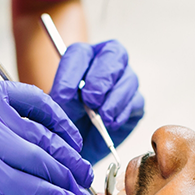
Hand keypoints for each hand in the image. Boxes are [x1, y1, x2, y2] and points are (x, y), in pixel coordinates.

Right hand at [0, 78, 94, 194]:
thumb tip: (41, 150)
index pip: (33, 98)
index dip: (61, 122)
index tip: (73, 141)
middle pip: (41, 134)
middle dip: (69, 157)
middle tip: (86, 173)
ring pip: (39, 160)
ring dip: (65, 178)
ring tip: (82, 191)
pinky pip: (27, 183)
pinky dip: (50, 193)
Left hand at [49, 41, 144, 165]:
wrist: (81, 141)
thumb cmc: (70, 117)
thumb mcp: (59, 105)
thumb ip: (61, 95)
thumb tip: (66, 95)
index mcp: (84, 57)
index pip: (80, 53)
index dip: (71, 73)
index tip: (62, 96)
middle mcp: (108, 62)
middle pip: (114, 53)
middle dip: (102, 78)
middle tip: (90, 100)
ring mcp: (125, 80)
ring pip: (128, 79)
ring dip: (114, 99)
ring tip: (102, 117)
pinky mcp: (135, 102)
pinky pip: (135, 102)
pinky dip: (122, 114)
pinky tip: (110, 124)